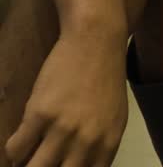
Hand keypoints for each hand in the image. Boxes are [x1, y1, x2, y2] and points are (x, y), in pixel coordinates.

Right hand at [5, 34, 126, 166]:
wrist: (96, 42)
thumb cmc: (105, 79)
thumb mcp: (113, 118)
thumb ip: (99, 146)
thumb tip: (78, 166)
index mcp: (107, 143)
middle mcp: (86, 141)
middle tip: (37, 165)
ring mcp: (62, 129)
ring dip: (25, 166)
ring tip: (24, 161)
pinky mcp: (39, 114)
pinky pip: (16, 148)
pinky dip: (14, 151)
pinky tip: (19, 142)